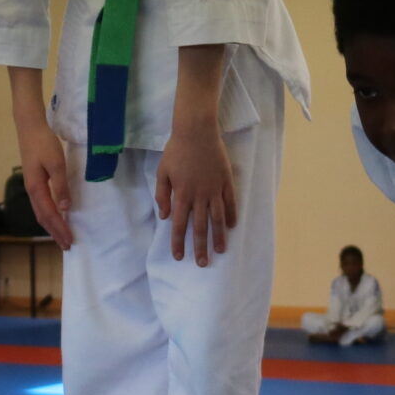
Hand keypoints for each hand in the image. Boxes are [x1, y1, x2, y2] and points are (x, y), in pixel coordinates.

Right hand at [16, 116, 75, 248]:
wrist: (30, 128)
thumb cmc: (44, 144)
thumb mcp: (56, 163)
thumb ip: (61, 186)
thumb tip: (65, 208)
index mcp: (36, 188)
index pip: (49, 214)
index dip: (59, 228)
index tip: (70, 240)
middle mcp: (32, 191)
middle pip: (43, 218)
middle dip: (55, 232)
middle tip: (67, 246)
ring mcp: (31, 187)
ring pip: (40, 212)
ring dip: (51, 226)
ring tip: (61, 237)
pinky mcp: (34, 182)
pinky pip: (41, 205)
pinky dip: (49, 216)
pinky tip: (56, 217)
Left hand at [154, 122, 234, 265]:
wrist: (196, 131)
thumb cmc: (176, 150)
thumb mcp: (162, 172)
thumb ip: (163, 195)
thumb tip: (165, 216)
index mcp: (182, 195)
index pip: (179, 225)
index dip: (178, 242)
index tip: (179, 257)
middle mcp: (199, 196)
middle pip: (200, 227)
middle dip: (201, 247)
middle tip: (203, 263)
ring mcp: (214, 189)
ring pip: (217, 218)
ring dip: (219, 236)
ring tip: (221, 250)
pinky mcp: (226, 181)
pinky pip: (230, 202)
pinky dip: (231, 215)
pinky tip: (232, 226)